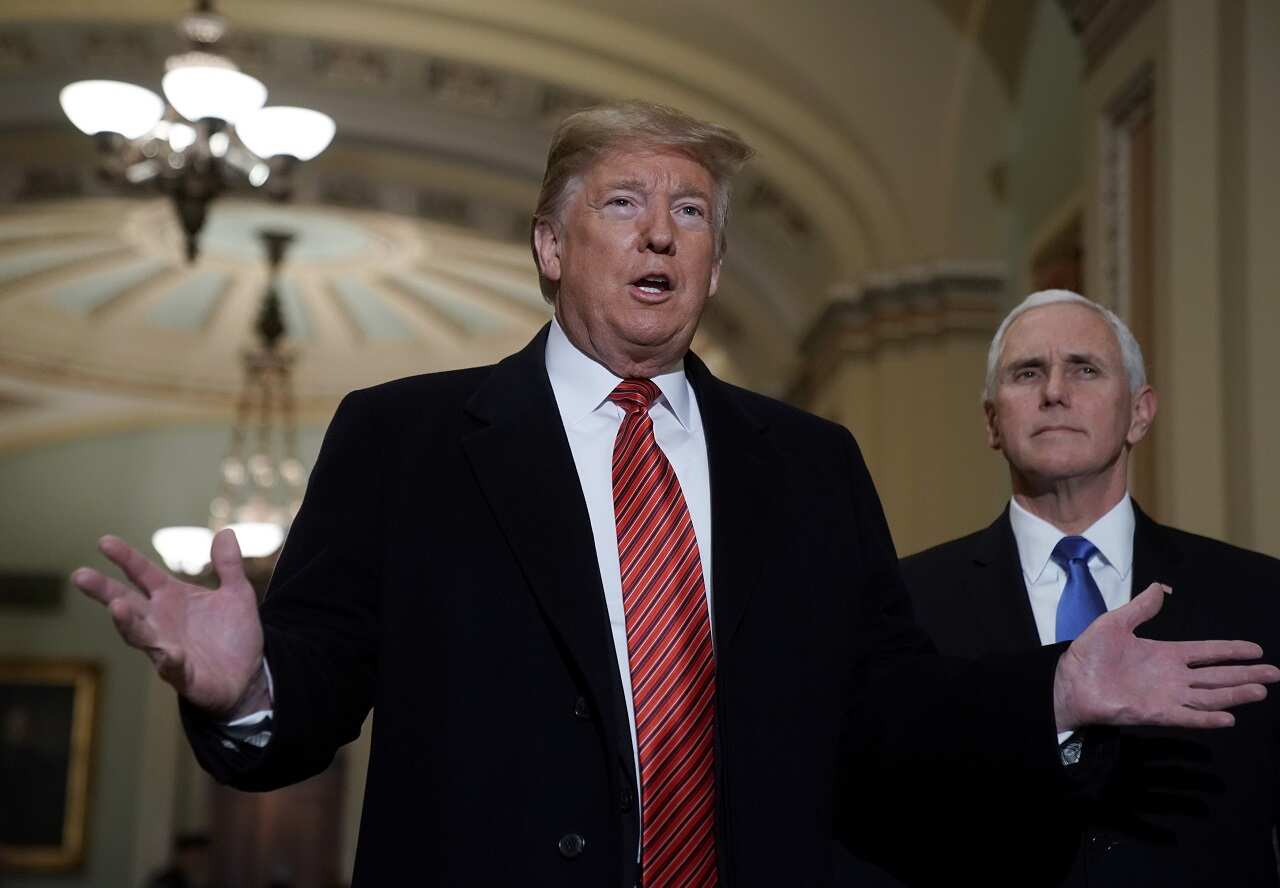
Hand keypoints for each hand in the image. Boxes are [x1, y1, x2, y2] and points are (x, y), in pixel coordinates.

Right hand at [71, 529, 267, 717]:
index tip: (104, 541)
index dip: (125, 558)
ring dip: (128, 622)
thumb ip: (229, 566)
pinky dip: (168, 659)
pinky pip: (171, 666)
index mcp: (172, 598)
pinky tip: (169, 653)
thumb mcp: (237, 594)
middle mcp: (161, 621)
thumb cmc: (234, 635)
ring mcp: (166, 648)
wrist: (248, 677)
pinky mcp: (181, 674)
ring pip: (139, 635)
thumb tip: (226, 531)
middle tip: (79, 575)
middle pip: (126, 602)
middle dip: (104, 590)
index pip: (143, 573)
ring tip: (117, 606)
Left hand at [1053, 583, 1279, 731]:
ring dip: (1234, 695)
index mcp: (1165, 654)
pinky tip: (1228, 717)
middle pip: (1216, 676)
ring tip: (1260, 691)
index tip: (1257, 650)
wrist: (1068, 680)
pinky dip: (1206, 717)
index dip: (1231, 651)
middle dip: (1245, 675)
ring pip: (1208, 696)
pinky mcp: (1154, 712)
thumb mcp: (1115, 623)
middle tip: (1274, 674)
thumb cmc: (1089, 654)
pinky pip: (1186, 715)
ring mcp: (1165, 696)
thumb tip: (1161, 587)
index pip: (1207, 652)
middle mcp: (1171, 676)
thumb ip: (1140, 608)